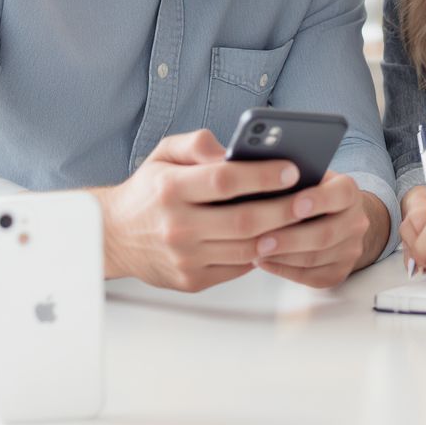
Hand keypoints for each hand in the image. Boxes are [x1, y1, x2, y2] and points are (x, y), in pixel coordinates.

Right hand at [94, 129, 312, 291]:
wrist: (115, 236)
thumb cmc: (149, 190)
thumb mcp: (163, 153)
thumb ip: (197, 144)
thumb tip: (231, 149)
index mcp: (170, 189)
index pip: (224, 181)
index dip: (262, 176)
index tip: (292, 170)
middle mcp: (177, 226)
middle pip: (244, 220)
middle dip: (284, 208)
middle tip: (310, 196)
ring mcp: (185, 258)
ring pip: (246, 248)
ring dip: (280, 234)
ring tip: (302, 218)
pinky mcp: (192, 280)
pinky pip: (238, 267)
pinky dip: (261, 253)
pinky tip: (277, 237)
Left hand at [251, 173, 386, 288]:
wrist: (339, 218)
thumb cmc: (313, 194)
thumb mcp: (310, 177)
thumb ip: (294, 178)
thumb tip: (260, 177)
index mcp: (349, 192)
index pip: (341, 194)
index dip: (319, 200)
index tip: (294, 205)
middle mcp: (355, 221)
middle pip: (325, 234)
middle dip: (289, 238)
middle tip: (260, 240)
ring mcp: (350, 250)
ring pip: (315, 258)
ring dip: (282, 257)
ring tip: (254, 251)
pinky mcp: (339, 272)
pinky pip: (310, 277)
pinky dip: (284, 270)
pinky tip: (264, 261)